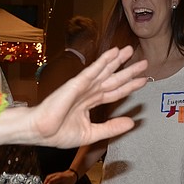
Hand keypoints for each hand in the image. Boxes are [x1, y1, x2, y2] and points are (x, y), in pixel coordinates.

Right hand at [24, 46, 147, 148]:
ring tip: (130, 50)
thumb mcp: (91, 133)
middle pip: (113, 79)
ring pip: (105, 71)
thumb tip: (131, 123)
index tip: (143, 81)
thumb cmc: (57, 133)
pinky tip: (114, 53)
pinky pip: (93, 70)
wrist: (40, 131)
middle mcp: (88, 92)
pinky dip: (104, 61)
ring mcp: (83, 86)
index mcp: (90, 103)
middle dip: (128, 71)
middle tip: (144, 63)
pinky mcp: (76, 83)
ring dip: (118, 61)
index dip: (129, 86)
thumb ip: (111, 127)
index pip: (115, 93)